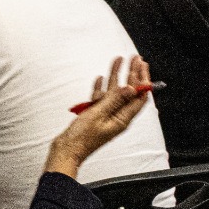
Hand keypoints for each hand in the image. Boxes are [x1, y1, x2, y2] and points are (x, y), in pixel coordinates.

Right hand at [44, 56, 152, 176]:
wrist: (66, 150)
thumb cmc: (82, 137)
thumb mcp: (98, 115)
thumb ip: (114, 100)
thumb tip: (131, 88)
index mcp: (122, 119)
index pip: (139, 97)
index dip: (142, 80)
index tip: (141, 65)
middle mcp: (117, 117)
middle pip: (129, 92)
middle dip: (133, 74)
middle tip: (136, 58)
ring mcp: (106, 115)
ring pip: (114, 92)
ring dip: (116, 76)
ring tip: (118, 60)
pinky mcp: (95, 115)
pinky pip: (101, 98)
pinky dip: (101, 87)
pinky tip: (100, 78)